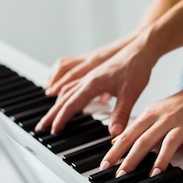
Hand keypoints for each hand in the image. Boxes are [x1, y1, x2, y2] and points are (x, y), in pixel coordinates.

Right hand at [35, 33, 157, 134]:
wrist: (140, 49)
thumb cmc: (136, 68)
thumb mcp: (131, 94)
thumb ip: (121, 114)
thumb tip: (114, 133)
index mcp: (92, 83)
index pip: (71, 104)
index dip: (62, 118)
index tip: (53, 130)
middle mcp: (87, 78)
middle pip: (63, 97)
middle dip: (52, 113)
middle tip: (41, 126)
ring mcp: (89, 74)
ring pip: (66, 89)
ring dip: (56, 102)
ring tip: (49, 113)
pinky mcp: (94, 73)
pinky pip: (72, 82)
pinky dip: (63, 89)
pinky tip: (63, 94)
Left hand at [100, 81, 182, 177]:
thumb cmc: (173, 107)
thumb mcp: (150, 113)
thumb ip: (134, 128)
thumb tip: (115, 141)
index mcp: (149, 116)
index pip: (128, 135)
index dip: (115, 151)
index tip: (105, 165)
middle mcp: (164, 120)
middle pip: (144, 140)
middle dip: (131, 159)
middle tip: (121, 174)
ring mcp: (181, 126)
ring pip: (169, 143)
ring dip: (161, 160)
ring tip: (153, 174)